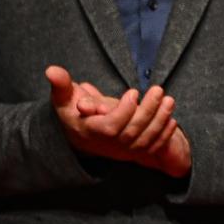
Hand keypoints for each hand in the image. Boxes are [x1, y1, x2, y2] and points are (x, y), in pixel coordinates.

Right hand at [47, 65, 187, 174]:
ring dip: (160, 121)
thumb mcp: (64, 98)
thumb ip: (60, 84)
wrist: (80, 135)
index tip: (133, 92)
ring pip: (145, 141)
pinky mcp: (134, 152)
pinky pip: (152, 148)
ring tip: (169, 100)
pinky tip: (172, 119)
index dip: (124, 112)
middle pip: (132, 132)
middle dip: (148, 111)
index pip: (111, 127)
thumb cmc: (72, 112)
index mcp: (91, 131)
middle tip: (159, 90)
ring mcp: (122, 151)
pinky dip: (164, 135)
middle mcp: (108, 145)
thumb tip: (51, 70)